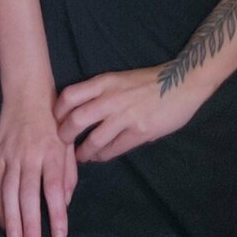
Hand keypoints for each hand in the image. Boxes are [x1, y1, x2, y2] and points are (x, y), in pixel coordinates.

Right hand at [0, 94, 78, 236]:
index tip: (59, 236)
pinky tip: (2, 221)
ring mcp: (12, 155)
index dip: (56, 213)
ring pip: (9, 192)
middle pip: (28, 194)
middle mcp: (31, 155)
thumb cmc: (54, 117)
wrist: (27, 91)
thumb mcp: (68, 141)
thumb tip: (64, 202)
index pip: (54, 188)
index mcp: (52, 151)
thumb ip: (68, 173)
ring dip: (11, 220)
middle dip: (30, 224)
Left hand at [52, 65, 204, 163]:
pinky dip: (102, 156)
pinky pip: (114, 149)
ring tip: (80, 156)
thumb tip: (82, 113)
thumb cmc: (149, 81)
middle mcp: (111, 98)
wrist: (182, 82)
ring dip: (83, 152)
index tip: (54, 121)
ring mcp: (125, 116)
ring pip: (94, 139)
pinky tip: (99, 157)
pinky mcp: (139, 131)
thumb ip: (103, 94)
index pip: (70, 95)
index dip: (57, 111)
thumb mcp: (121, 79)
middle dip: (64, 136)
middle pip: (76, 120)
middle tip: (61, 144)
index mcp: (105, 81)